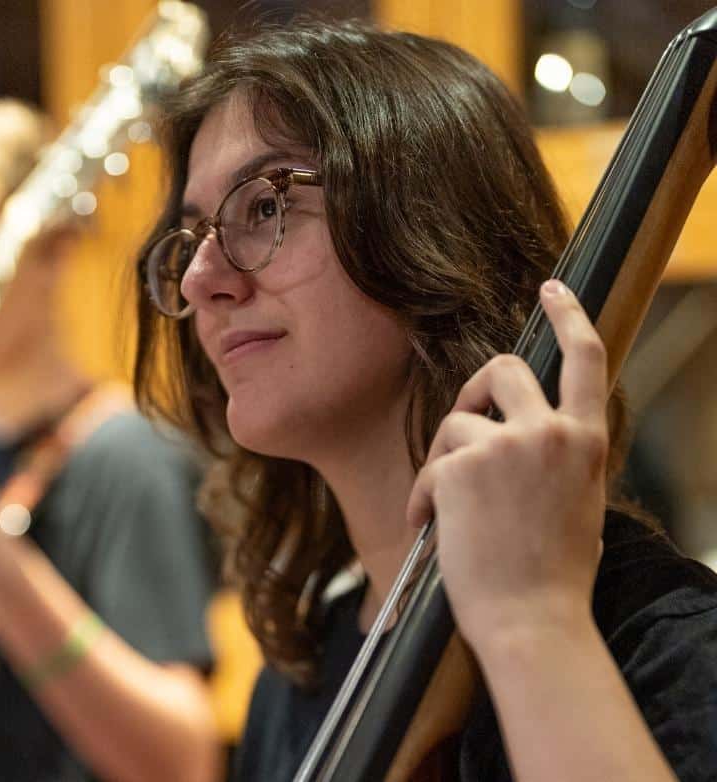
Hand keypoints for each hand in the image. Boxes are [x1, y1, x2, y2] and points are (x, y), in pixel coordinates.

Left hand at [406, 280, 607, 655]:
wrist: (531, 620)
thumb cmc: (553, 574)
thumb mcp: (576, 503)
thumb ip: (558, 459)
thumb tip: (531, 439)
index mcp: (585, 441)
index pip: (585, 358)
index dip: (569, 315)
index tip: (554, 287)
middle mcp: (549, 432)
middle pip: (504, 368)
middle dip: (477, 387)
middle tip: (465, 421)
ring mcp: (503, 446)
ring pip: (457, 420)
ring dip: (445, 459)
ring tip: (447, 505)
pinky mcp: (460, 465)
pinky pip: (431, 466)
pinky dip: (425, 496)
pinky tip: (430, 525)